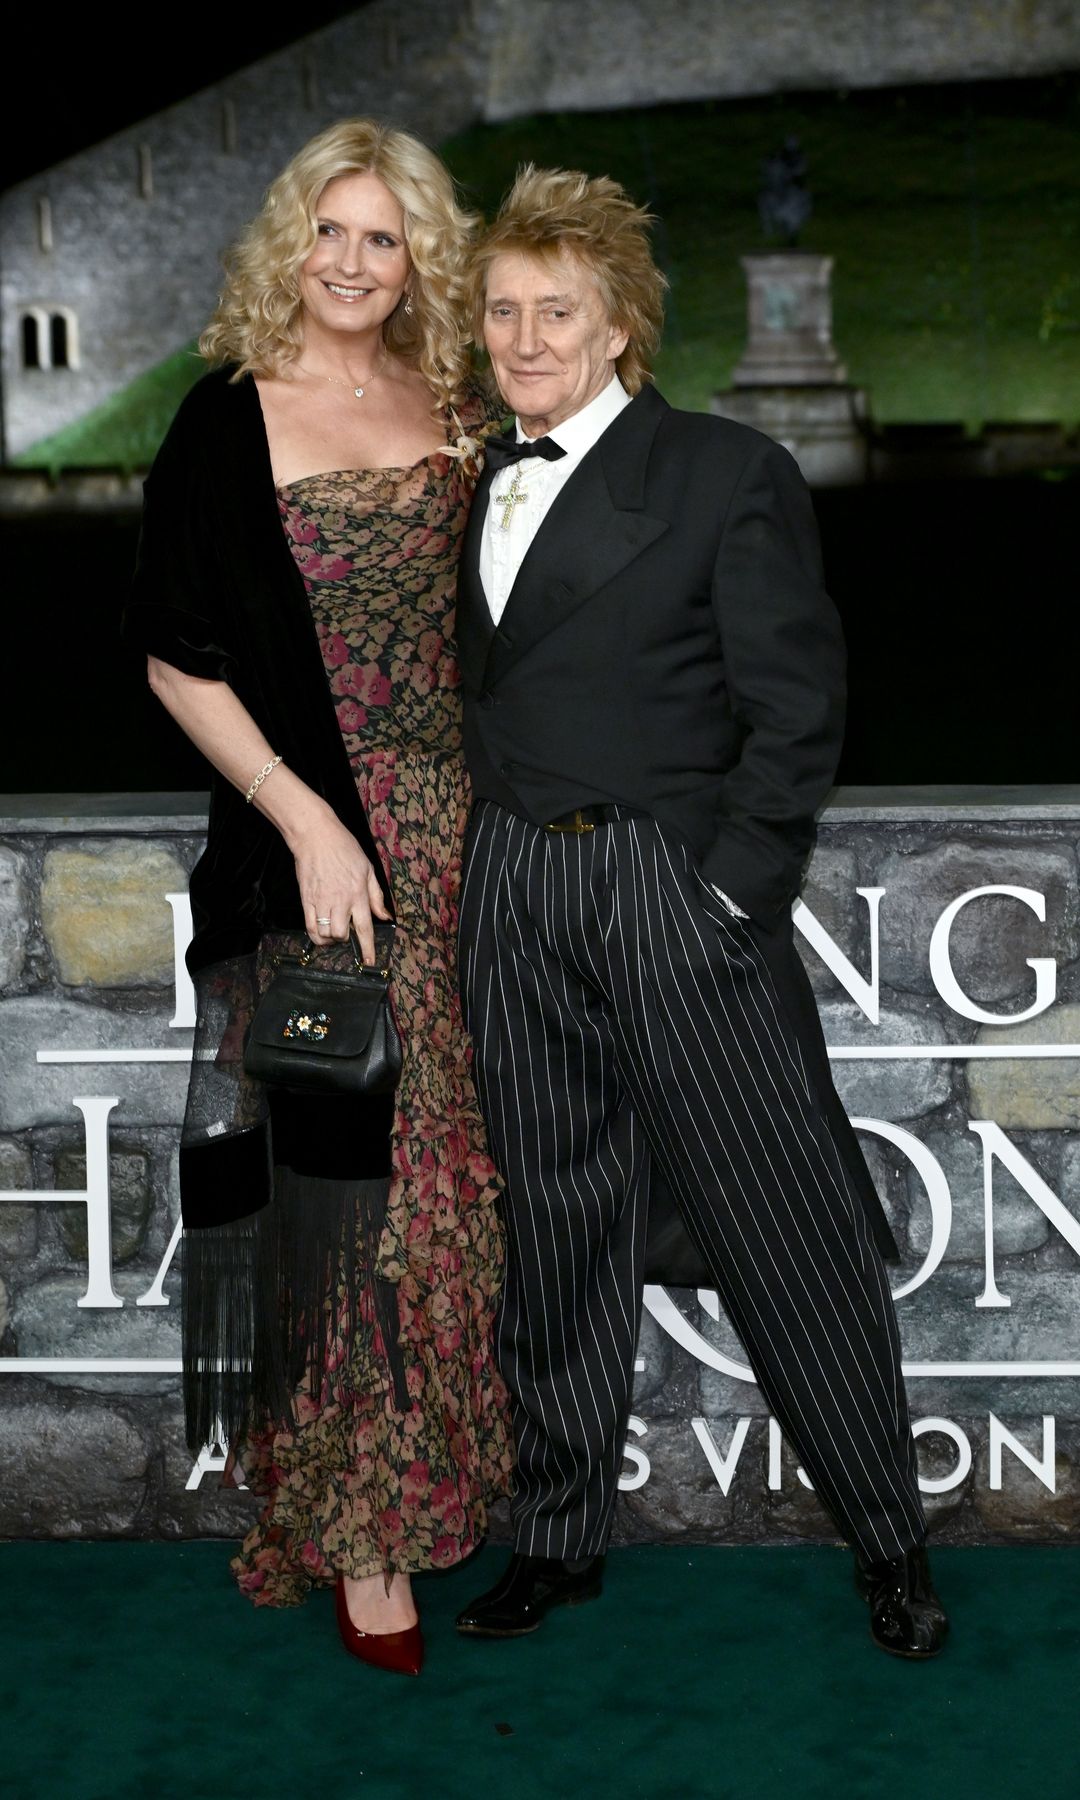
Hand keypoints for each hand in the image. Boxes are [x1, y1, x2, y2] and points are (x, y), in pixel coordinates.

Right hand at [291, 813, 390, 961]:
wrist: (316, 836)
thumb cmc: (345, 849)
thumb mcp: (368, 869)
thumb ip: (376, 895)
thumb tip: (385, 916)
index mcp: (358, 894)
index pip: (365, 928)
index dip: (368, 949)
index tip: (369, 963)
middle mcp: (340, 900)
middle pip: (342, 934)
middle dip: (345, 939)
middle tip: (346, 931)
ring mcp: (321, 901)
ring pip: (325, 934)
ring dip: (330, 938)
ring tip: (333, 931)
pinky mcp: (306, 899)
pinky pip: (310, 927)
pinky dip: (316, 936)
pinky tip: (321, 933)